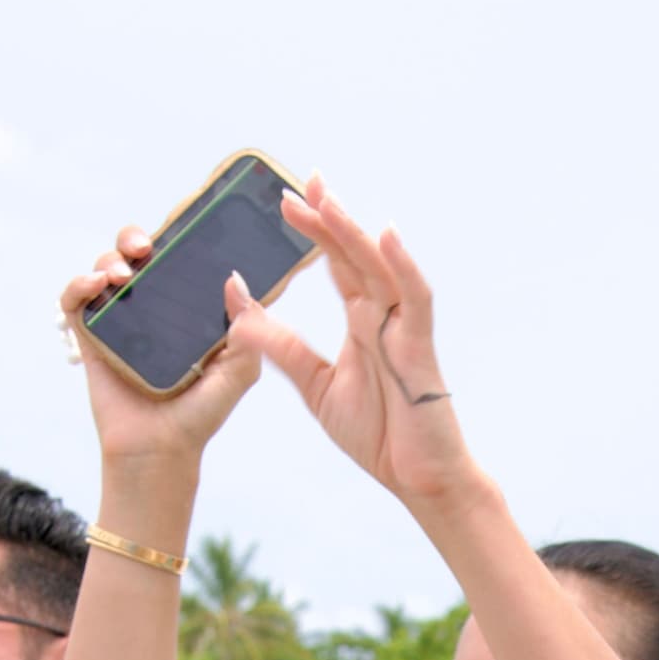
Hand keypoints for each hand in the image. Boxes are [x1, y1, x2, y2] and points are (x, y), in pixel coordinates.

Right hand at [61, 227, 267, 473]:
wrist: (160, 449)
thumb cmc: (200, 413)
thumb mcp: (239, 370)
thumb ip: (247, 328)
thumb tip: (235, 280)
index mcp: (186, 307)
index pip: (177, 257)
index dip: (177, 234)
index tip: (182, 222)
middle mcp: (151, 306)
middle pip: (135, 253)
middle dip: (135, 238)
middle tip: (146, 247)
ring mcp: (119, 319)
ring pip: (105, 268)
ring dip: (109, 259)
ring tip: (119, 275)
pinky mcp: (90, 336)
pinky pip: (74, 299)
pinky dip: (78, 285)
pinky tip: (94, 286)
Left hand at [224, 176, 481, 509]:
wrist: (418, 479)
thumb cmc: (379, 433)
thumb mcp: (316, 387)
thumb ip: (281, 348)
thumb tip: (238, 313)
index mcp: (362, 322)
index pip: (336, 265)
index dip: (315, 230)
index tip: (287, 200)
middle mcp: (384, 316)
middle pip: (354, 255)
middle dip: (329, 217)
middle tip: (301, 181)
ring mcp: (404, 328)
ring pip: (379, 267)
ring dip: (353, 232)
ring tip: (327, 198)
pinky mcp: (420, 348)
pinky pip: (416, 298)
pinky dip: (403, 266)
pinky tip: (385, 235)